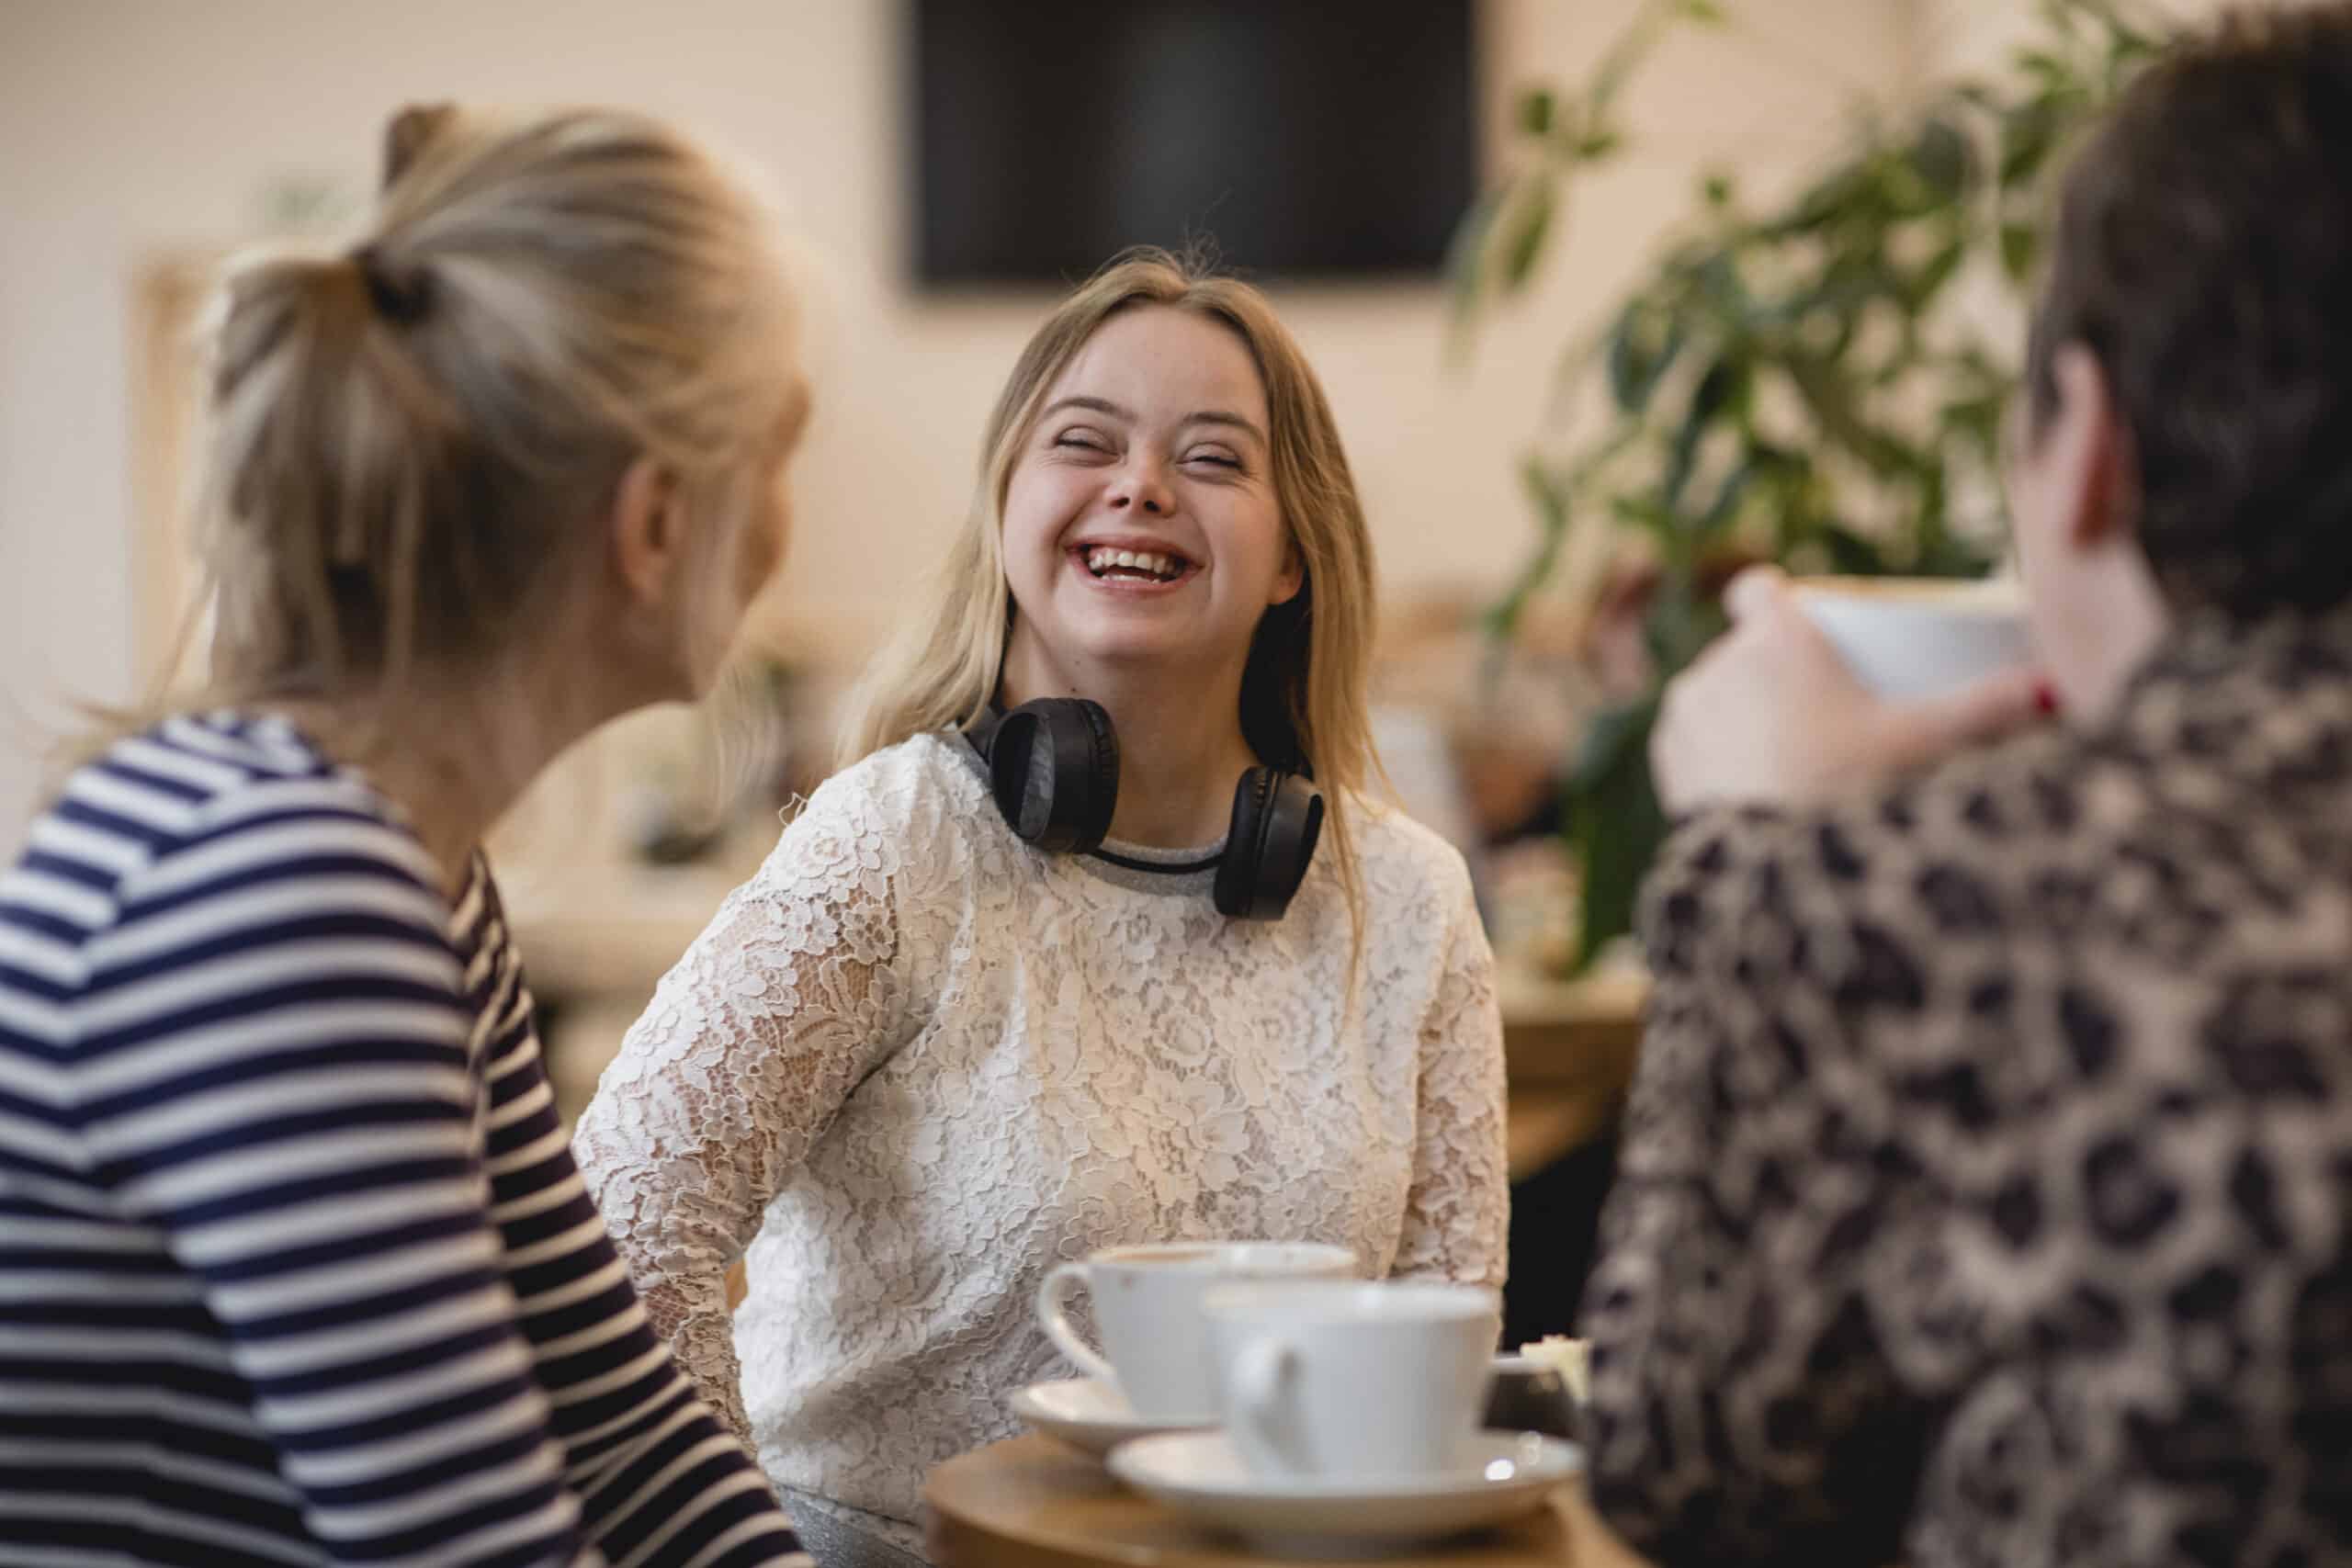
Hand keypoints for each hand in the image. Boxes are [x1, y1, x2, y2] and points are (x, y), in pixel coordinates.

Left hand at [1650, 567, 2047, 814]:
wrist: (1774, 884)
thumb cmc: (1851, 795)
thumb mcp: (1928, 744)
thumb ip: (1994, 708)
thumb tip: (2058, 688)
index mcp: (1772, 641)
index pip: (1757, 590)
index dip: (1775, 598)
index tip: (1800, 617)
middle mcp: (1715, 667)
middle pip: (1742, 648)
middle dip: (1773, 668)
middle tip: (1821, 704)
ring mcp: (1684, 715)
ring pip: (1713, 694)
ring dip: (1740, 709)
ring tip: (1787, 744)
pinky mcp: (1668, 765)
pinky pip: (1691, 740)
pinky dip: (1716, 750)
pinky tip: (1744, 769)